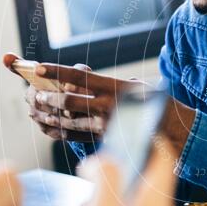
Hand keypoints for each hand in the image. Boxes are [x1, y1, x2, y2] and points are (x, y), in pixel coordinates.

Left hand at [3, 52, 140, 142]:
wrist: (169, 129)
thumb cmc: (153, 103)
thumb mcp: (135, 86)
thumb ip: (108, 83)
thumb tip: (84, 79)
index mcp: (114, 87)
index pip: (80, 76)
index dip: (57, 71)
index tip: (39, 66)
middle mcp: (107, 105)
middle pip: (69, 99)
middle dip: (49, 97)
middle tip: (36, 94)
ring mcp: (104, 125)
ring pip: (69, 120)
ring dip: (51, 115)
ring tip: (39, 111)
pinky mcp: (104, 139)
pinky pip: (77, 136)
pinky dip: (61, 131)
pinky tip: (51, 127)